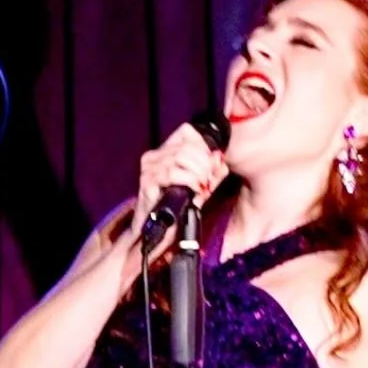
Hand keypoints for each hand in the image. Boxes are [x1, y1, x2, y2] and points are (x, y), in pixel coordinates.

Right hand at [129, 122, 227, 246]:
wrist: (154, 235)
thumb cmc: (174, 211)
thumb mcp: (198, 187)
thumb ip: (211, 173)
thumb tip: (220, 160)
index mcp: (163, 153)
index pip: (187, 132)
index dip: (204, 145)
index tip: (212, 163)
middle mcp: (153, 157)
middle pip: (186, 145)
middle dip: (205, 161)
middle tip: (211, 178)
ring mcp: (148, 170)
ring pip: (180, 157)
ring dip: (199, 171)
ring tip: (204, 185)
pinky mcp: (147, 184)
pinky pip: (172, 173)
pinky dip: (189, 180)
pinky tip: (196, 190)